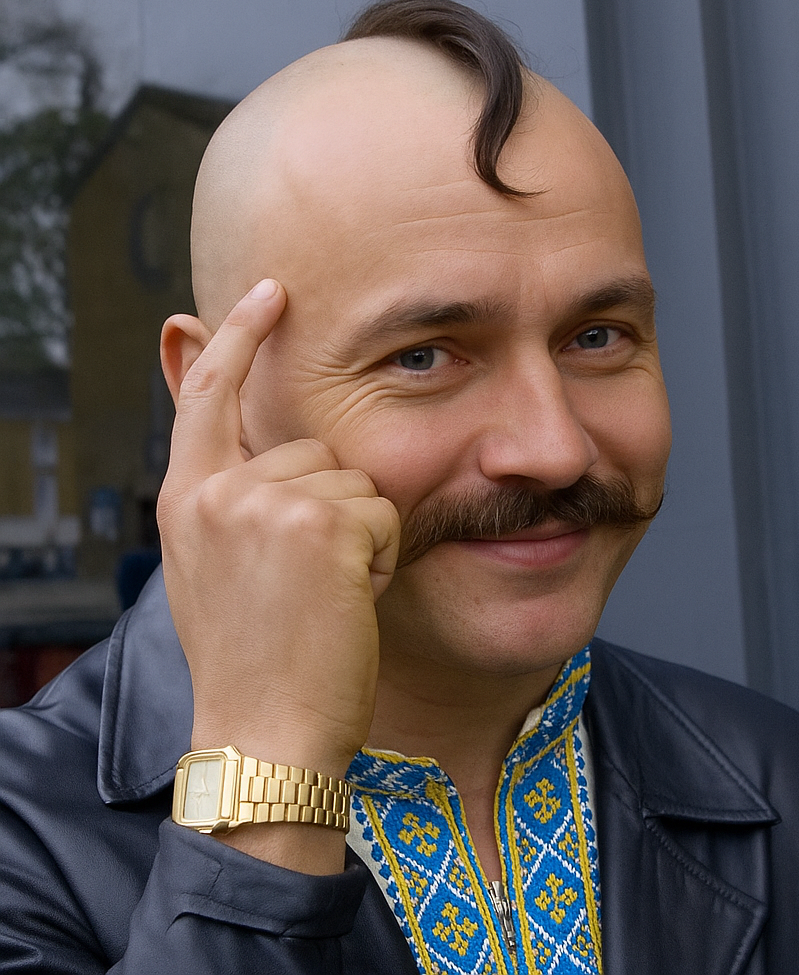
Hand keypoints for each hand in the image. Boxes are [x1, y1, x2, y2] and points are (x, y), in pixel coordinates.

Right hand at [157, 279, 399, 866]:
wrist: (265, 733)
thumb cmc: (255, 661)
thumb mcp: (215, 571)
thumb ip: (234, 505)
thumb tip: (276, 455)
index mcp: (187, 500)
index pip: (210, 395)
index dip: (238, 336)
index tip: (269, 291)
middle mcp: (219, 492)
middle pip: (315, 452)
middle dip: (333, 510)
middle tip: (311, 584)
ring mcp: (268, 504)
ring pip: (356, 483)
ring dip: (360, 537)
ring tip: (326, 597)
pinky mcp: (324, 523)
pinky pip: (385, 513)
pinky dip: (383, 557)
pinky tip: (349, 602)